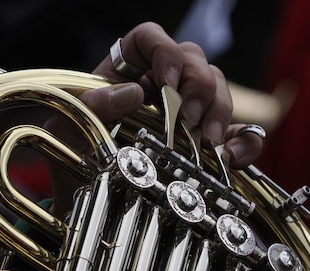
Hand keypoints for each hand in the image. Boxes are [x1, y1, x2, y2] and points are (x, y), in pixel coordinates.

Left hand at [48, 22, 263, 214]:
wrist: (85, 193)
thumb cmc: (74, 154)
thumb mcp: (68, 128)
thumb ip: (92, 106)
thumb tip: (133, 92)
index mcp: (125, 69)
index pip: (150, 38)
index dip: (165, 51)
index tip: (166, 81)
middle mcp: (159, 83)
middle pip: (194, 62)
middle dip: (198, 88)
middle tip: (189, 120)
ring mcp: (185, 111)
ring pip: (217, 90)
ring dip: (219, 113)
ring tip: (206, 142)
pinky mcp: (203, 141)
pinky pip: (235, 132)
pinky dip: (242, 142)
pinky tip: (231, 158)